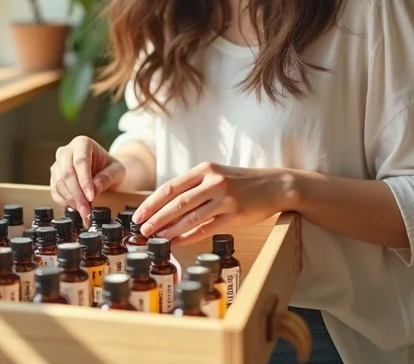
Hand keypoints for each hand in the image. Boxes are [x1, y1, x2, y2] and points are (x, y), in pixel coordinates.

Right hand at [50, 135, 125, 219]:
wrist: (103, 170)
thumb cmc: (109, 167)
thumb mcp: (117, 170)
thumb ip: (108, 177)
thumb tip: (95, 188)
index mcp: (82, 143)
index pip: (81, 161)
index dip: (84, 180)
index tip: (91, 196)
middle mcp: (66, 151)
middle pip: (67, 172)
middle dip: (77, 194)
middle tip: (86, 209)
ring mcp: (58, 164)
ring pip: (59, 183)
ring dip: (70, 200)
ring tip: (83, 211)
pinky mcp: (54, 177)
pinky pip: (54, 191)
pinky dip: (64, 202)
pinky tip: (75, 208)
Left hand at [132, 163, 293, 246]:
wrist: (276, 185)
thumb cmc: (243, 182)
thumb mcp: (217, 175)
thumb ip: (195, 186)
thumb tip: (166, 205)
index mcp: (205, 169)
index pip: (171, 187)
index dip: (152, 202)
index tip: (138, 215)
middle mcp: (213, 181)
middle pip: (177, 202)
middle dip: (156, 217)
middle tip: (142, 230)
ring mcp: (225, 198)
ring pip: (189, 216)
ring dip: (169, 229)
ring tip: (155, 238)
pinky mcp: (235, 214)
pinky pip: (206, 228)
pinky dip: (189, 237)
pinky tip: (177, 243)